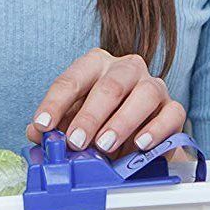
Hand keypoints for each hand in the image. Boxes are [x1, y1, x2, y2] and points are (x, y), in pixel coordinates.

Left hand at [27, 48, 186, 155]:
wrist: (138, 134)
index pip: (71, 80)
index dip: (54, 104)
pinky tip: (139, 144)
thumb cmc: (100, 120)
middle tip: (76, 141)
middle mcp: (126, 68)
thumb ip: (55, 126)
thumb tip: (36, 134)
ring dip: (122, 122)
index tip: (42, 126)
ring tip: (104, 145)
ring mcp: (153, 85)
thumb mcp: (72, 120)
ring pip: (144, 94)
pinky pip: (171, 114)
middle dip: (90, 116)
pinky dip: (156, 130)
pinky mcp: (173, 107)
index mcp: (95, 64)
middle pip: (110, 85)